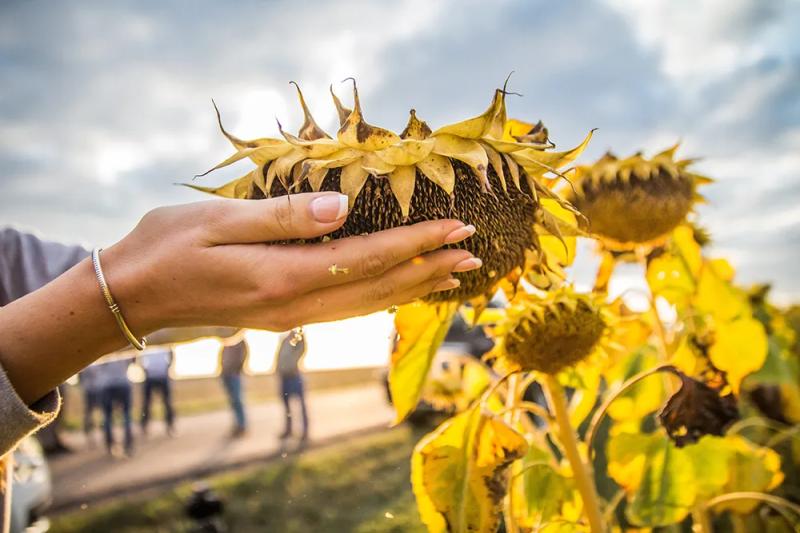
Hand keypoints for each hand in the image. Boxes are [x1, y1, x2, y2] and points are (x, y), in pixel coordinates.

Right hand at [102, 192, 481, 332]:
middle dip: (429, 269)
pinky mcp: (283, 317)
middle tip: (473, 254)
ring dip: (413, 287)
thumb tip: (343, 208)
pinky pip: (347, 309)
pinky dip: (382, 297)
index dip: (417, 244)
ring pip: (368, 304)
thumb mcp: (218, 220)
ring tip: (450, 276)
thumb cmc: (167, 248)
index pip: (368, 259)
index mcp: (283, 278)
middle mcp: (295, 305)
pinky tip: (396, 290)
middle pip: (379, 288)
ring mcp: (290, 317)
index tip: (457, 229)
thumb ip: (284, 217)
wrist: (132, 295)